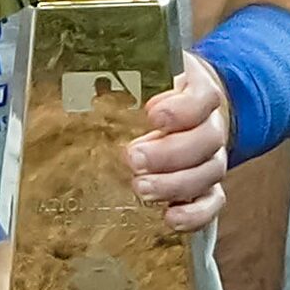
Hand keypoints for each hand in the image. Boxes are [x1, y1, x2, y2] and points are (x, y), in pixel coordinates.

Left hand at [129, 54, 231, 231]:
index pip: (203, 97)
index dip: (182, 109)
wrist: (182, 105)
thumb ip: (118, 71)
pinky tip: (170, 218)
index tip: (152, 114)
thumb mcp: (140, 71)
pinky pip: (212, 203)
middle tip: (133, 158)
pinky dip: (195, 214)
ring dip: (175, 184)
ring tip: (142, 188)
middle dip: (169, 153)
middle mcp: (211, 125)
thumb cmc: (151, 88)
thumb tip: (76, 80)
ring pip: (208, 173)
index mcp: (198, 91)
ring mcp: (212, 157)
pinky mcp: (208, 185)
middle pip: (206, 140)